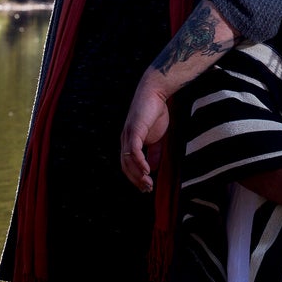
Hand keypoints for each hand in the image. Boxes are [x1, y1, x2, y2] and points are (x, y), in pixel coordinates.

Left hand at [119, 72, 169, 191]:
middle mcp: (125, 139)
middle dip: (136, 180)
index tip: (146, 187)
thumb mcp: (157, 136)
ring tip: (148, 184)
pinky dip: (140, 162)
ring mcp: (128, 135)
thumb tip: (154, 168)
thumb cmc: (155, 112)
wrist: (156, 92)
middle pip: (125, 166)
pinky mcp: (134, 130)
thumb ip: (154, 152)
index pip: (128, 164)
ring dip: (138, 175)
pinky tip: (148, 171)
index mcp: (129, 141)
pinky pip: (134, 151)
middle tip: (147, 190)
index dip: (135, 177)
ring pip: (129, 161)